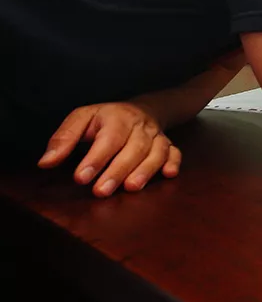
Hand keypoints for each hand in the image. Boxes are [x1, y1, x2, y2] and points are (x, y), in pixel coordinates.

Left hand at [37, 103, 180, 196]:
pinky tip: (169, 174)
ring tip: (130, 188)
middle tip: (101, 192)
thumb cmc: (106, 118)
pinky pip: (175, 152)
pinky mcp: (168, 144)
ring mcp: (156, 135)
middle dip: (118, 170)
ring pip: (156, 151)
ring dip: (145, 170)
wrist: (142, 109)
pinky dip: (174, 163)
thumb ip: (64, 139)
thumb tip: (46, 162)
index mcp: (117, 116)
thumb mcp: (81, 119)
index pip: (108, 138)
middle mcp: (140, 125)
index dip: (96, 158)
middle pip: (134, 147)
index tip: (81, 178)